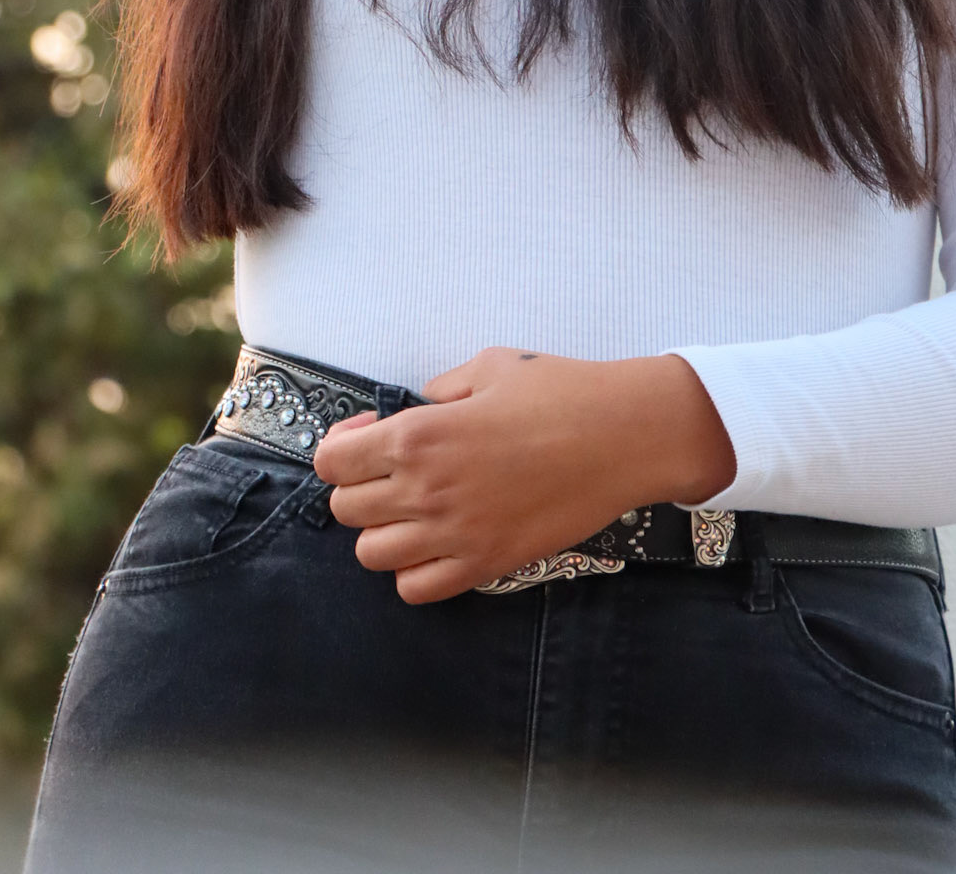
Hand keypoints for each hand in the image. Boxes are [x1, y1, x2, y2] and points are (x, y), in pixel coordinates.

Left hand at [309, 346, 735, 604]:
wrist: (623, 436)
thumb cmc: (561, 392)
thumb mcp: (489, 366)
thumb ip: (441, 390)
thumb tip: (420, 408)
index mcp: (420, 434)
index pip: (332, 462)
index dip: (341, 448)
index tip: (366, 437)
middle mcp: (426, 489)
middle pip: (345, 509)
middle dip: (359, 486)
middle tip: (393, 469)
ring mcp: (455, 534)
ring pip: (371, 555)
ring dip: (382, 530)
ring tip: (413, 508)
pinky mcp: (486, 564)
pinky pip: (416, 589)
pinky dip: (414, 570)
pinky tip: (438, 542)